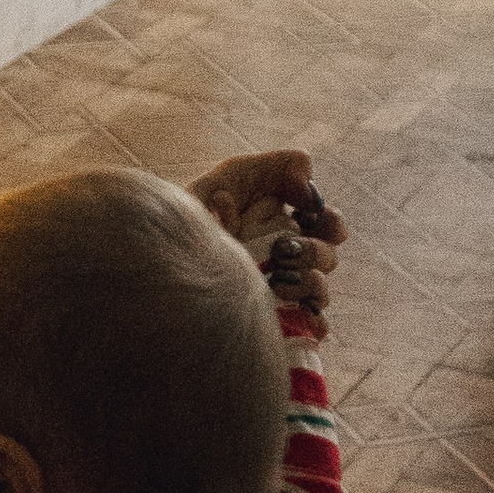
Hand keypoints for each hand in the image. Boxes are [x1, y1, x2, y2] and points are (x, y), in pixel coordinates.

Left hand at [191, 149, 342, 315]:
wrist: (163, 252)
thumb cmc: (197, 211)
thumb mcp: (232, 175)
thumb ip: (282, 167)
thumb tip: (312, 189)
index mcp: (285, 223)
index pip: (329, 225)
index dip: (329, 221)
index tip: (310, 214)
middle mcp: (287, 257)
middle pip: (328, 257)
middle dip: (312, 251)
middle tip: (282, 251)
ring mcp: (279, 289)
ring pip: (320, 290)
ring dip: (306, 283)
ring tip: (272, 281)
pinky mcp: (271, 318)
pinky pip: (310, 325)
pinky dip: (312, 321)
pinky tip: (290, 311)